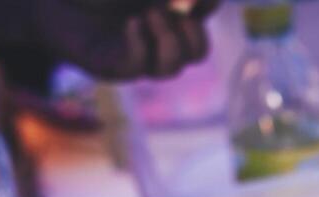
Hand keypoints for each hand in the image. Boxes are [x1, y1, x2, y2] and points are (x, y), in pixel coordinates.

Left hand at [38, 0, 221, 80]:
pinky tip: (131, 24)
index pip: (204, 16)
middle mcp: (155, 39)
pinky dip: (141, 44)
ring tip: (148, 15)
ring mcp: (136, 57)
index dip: (206, 5)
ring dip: (169, 41)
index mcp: (167, 13)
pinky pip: (139, 66)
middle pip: (198, 53)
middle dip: (194, 34)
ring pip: (173, 67)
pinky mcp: (112, 67)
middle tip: (174, 11)